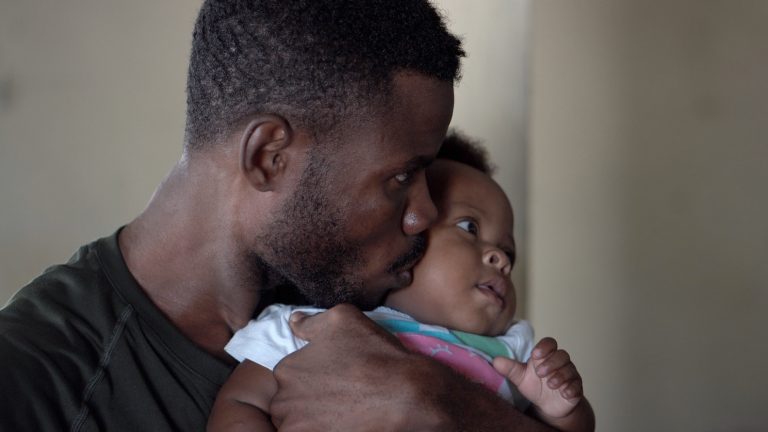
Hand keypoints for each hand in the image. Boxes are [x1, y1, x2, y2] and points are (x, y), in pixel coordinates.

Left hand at [268, 304, 444, 431]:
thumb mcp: (342, 319)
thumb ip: (311, 320)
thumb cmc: (373, 353)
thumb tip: (294, 320)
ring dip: (316, 419)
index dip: (312, 376)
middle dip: (309, 399)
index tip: (333, 377)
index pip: (289, 376)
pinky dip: (328, 429)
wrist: (405, 395)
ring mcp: (299, 429)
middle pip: (290, 403)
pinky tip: (347, 423)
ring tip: (343, 411)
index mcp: (286, 371)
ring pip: (300, 424)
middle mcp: (284, 403)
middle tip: (339, 394)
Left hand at [493, 337, 582, 419]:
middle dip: (551, 363)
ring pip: (570, 369)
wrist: (549, 406)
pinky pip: (577, 386)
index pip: (549, 343)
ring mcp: (570, 375)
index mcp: (546, 356)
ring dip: (560, 376)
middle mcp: (560, 363)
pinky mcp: (576, 388)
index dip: (545, 347)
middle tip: (540, 373)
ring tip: (551, 384)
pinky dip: (571, 388)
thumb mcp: (521, 378)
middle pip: (562, 355)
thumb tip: (495, 361)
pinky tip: (564, 392)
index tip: (536, 354)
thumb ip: (510, 369)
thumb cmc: (535, 386)